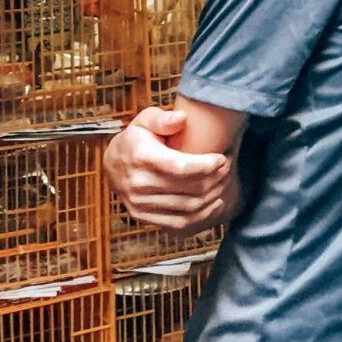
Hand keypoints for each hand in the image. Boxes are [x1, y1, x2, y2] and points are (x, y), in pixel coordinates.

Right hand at [105, 107, 231, 230]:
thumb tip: (181, 118)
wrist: (113, 164)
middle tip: (228, 166)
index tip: (222, 158)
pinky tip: (215, 202)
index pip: (181, 167)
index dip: (207, 165)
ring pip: (188, 207)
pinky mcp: (143, 217)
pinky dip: (202, 215)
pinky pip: (179, 223)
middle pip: (189, 189)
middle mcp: (139, 184)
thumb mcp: (146, 120)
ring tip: (224, 180)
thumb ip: (163, 118)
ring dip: (213, 195)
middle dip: (216, 178)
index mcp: (142, 157)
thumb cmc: (137, 138)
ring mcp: (140, 204)